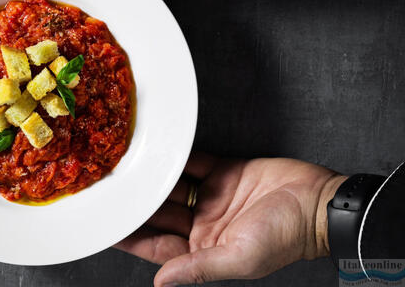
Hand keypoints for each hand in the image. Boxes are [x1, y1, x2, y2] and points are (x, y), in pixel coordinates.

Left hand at [115, 154, 347, 285]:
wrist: (317, 202)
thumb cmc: (285, 237)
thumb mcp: (240, 258)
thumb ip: (199, 268)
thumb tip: (161, 283)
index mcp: (203, 249)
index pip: (156, 245)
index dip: (130, 237)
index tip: (106, 227)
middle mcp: (202, 224)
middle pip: (159, 213)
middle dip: (135, 204)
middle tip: (109, 189)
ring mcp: (211, 197)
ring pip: (171, 187)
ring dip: (151, 179)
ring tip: (125, 167)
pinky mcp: (223, 172)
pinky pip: (192, 163)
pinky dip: (175, 158)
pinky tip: (156, 151)